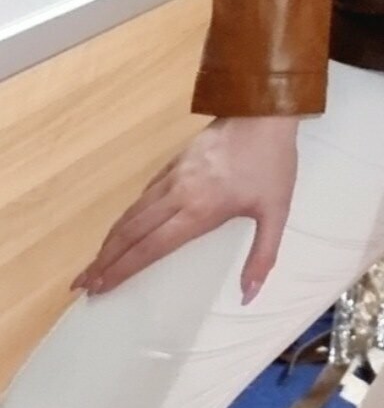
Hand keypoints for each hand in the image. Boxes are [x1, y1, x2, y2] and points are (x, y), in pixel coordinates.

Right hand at [70, 115, 300, 301]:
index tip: (100, 287)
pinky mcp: (175, 160)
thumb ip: (262, 257)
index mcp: (199, 211)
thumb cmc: (272, 164)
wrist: (264, 111)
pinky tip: (124, 225)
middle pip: (132, 231)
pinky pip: (145, 193)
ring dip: (111, 238)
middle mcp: (178, 194)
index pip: (151, 247)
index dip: (123, 269)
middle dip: (104, 259)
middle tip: (82, 283)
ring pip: (133, 211)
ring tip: (95, 261)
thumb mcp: (276, 213)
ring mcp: (174, 175)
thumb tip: (249, 296)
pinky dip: (128, 214)